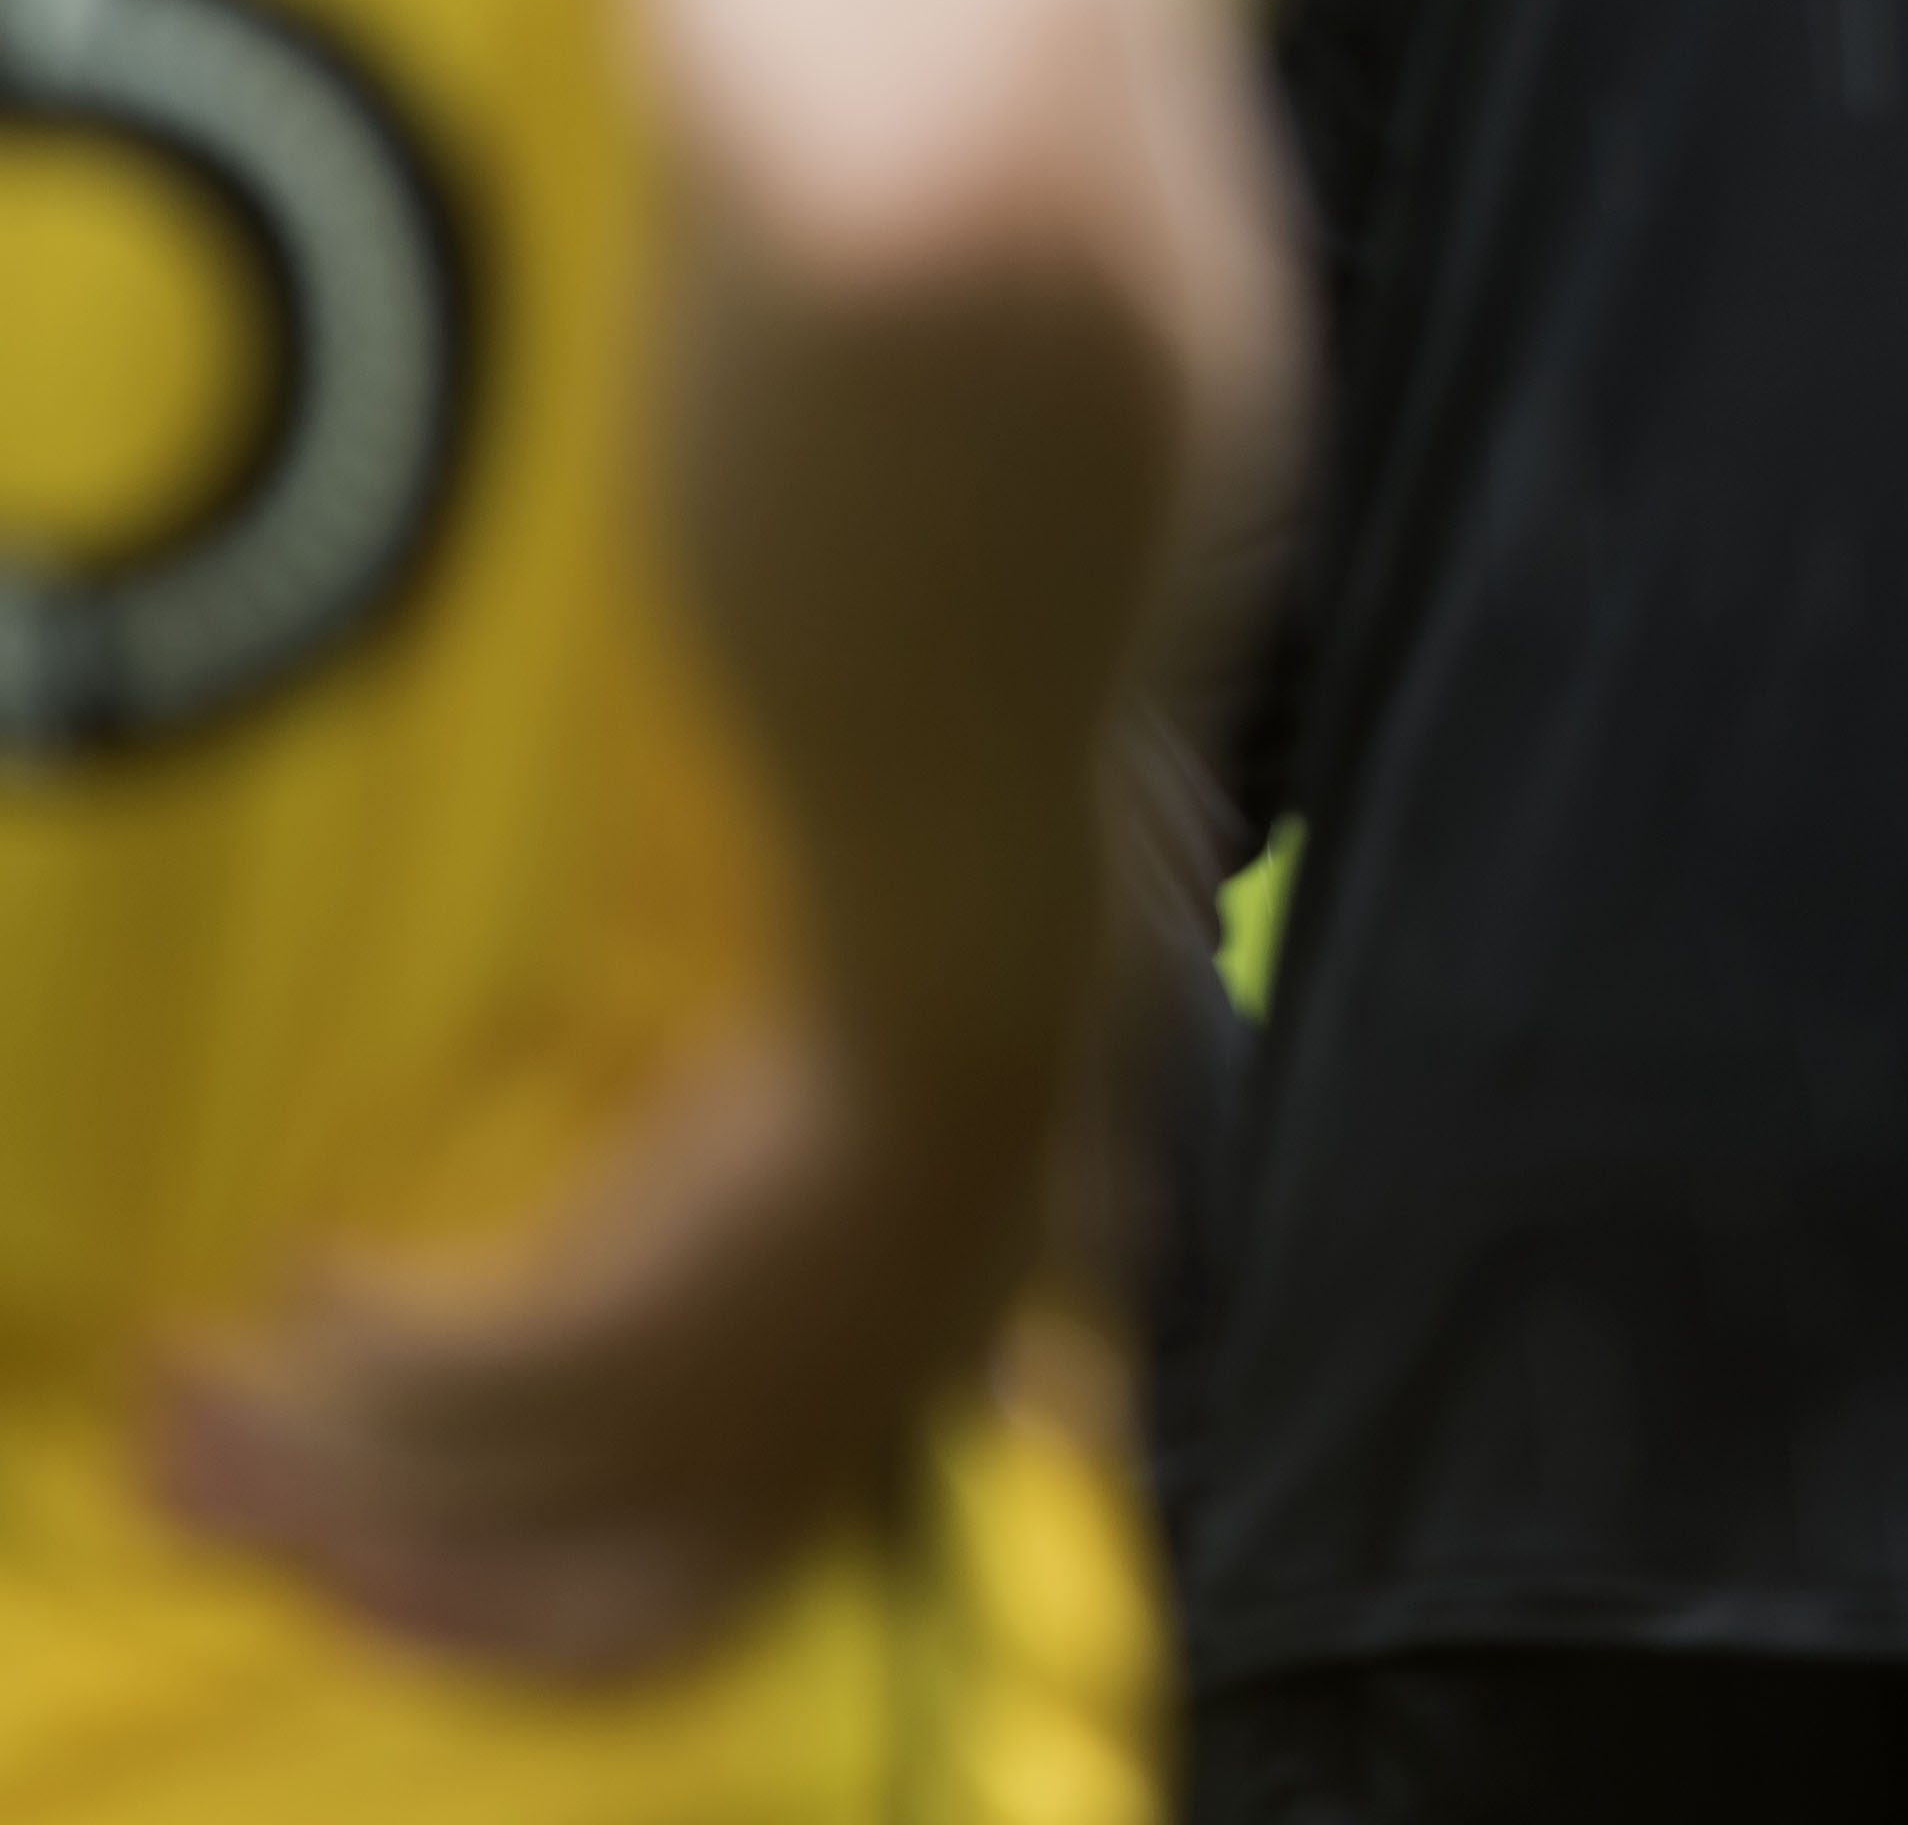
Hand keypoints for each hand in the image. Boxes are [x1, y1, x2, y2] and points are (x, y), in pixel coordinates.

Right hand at [140, 1025, 1002, 1680]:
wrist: (953, 1027)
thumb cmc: (917, 1121)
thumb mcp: (867, 1291)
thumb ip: (777, 1372)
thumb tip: (718, 1371)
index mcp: (807, 1496)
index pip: (627, 1648)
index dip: (481, 1640)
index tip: (364, 1581)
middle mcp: (734, 1492)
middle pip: (488, 1599)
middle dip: (331, 1558)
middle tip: (206, 1486)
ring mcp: (683, 1425)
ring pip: (424, 1492)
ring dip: (283, 1441)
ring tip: (186, 1366)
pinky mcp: (627, 1336)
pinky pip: (435, 1379)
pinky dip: (355, 1330)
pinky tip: (309, 1258)